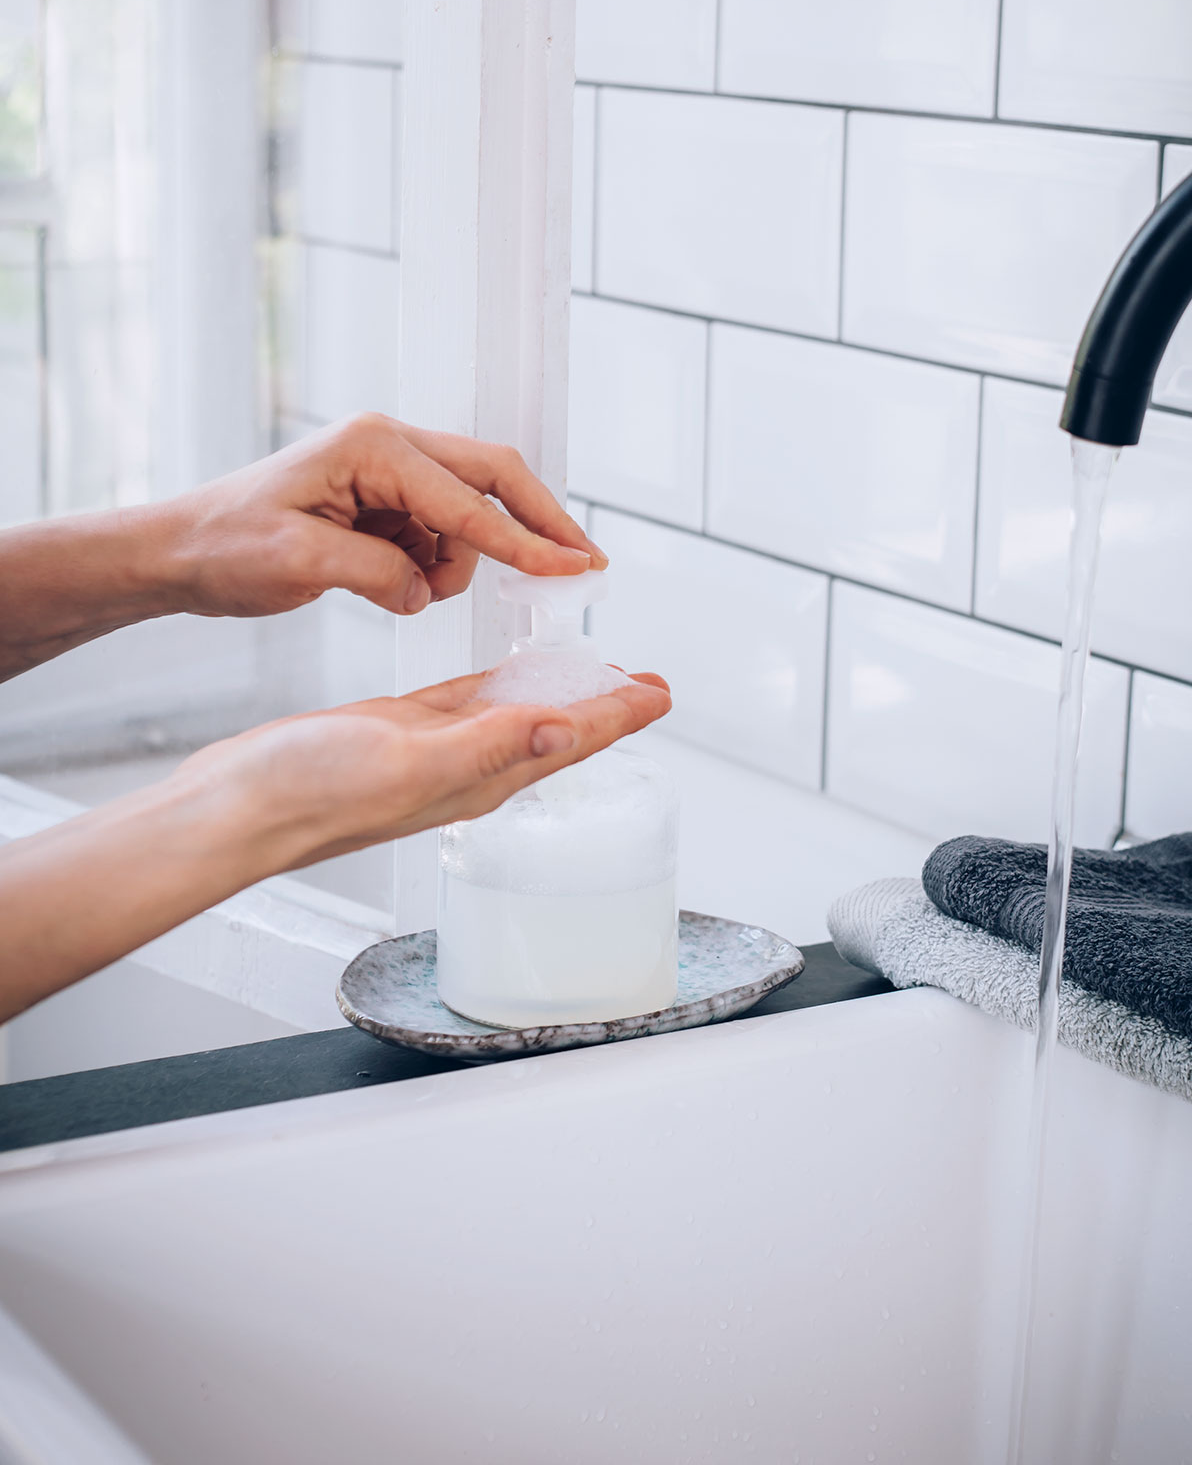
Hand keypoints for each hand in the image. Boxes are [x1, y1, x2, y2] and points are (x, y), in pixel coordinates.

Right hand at [0, 670, 670, 1021]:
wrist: (238, 809)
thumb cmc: (309, 793)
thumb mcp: (408, 761)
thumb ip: (489, 746)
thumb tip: (564, 729)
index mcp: (479, 774)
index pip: (569, 741)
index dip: (620, 714)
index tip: (662, 692)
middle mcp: (467, 766)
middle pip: (554, 730)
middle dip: (602, 706)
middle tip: (643, 683)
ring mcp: (431, 751)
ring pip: (511, 715)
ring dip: (553, 694)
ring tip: (588, 674)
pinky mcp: (395, 732)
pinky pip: (462, 705)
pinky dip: (491, 686)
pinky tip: (502, 676)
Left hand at [156, 413, 604, 620]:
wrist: (181, 551)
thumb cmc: (226, 545)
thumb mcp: (298, 562)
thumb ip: (377, 572)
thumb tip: (425, 589)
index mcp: (373, 447)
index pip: (466, 500)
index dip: (523, 541)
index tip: (572, 570)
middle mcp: (389, 446)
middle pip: (492, 478)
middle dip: (538, 524)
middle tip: (583, 567)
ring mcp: (388, 472)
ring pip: (467, 516)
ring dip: (462, 563)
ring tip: (409, 595)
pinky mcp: (384, 501)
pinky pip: (439, 535)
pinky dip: (436, 568)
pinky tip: (399, 587)